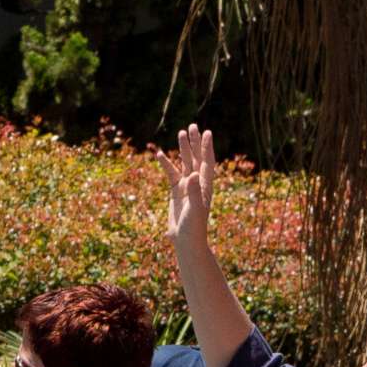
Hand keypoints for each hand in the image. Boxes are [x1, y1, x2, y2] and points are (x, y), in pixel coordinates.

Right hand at [166, 125, 217, 246]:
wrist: (186, 240)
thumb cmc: (194, 227)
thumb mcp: (194, 209)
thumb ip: (194, 191)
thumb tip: (191, 175)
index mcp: (205, 186)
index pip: (207, 163)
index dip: (207, 148)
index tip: (207, 133)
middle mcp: (197, 183)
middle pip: (196, 158)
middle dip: (195, 143)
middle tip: (193, 126)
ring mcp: (186, 186)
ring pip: (184, 163)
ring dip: (183, 149)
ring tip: (181, 133)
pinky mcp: (176, 191)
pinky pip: (171, 173)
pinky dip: (166, 164)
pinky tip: (159, 154)